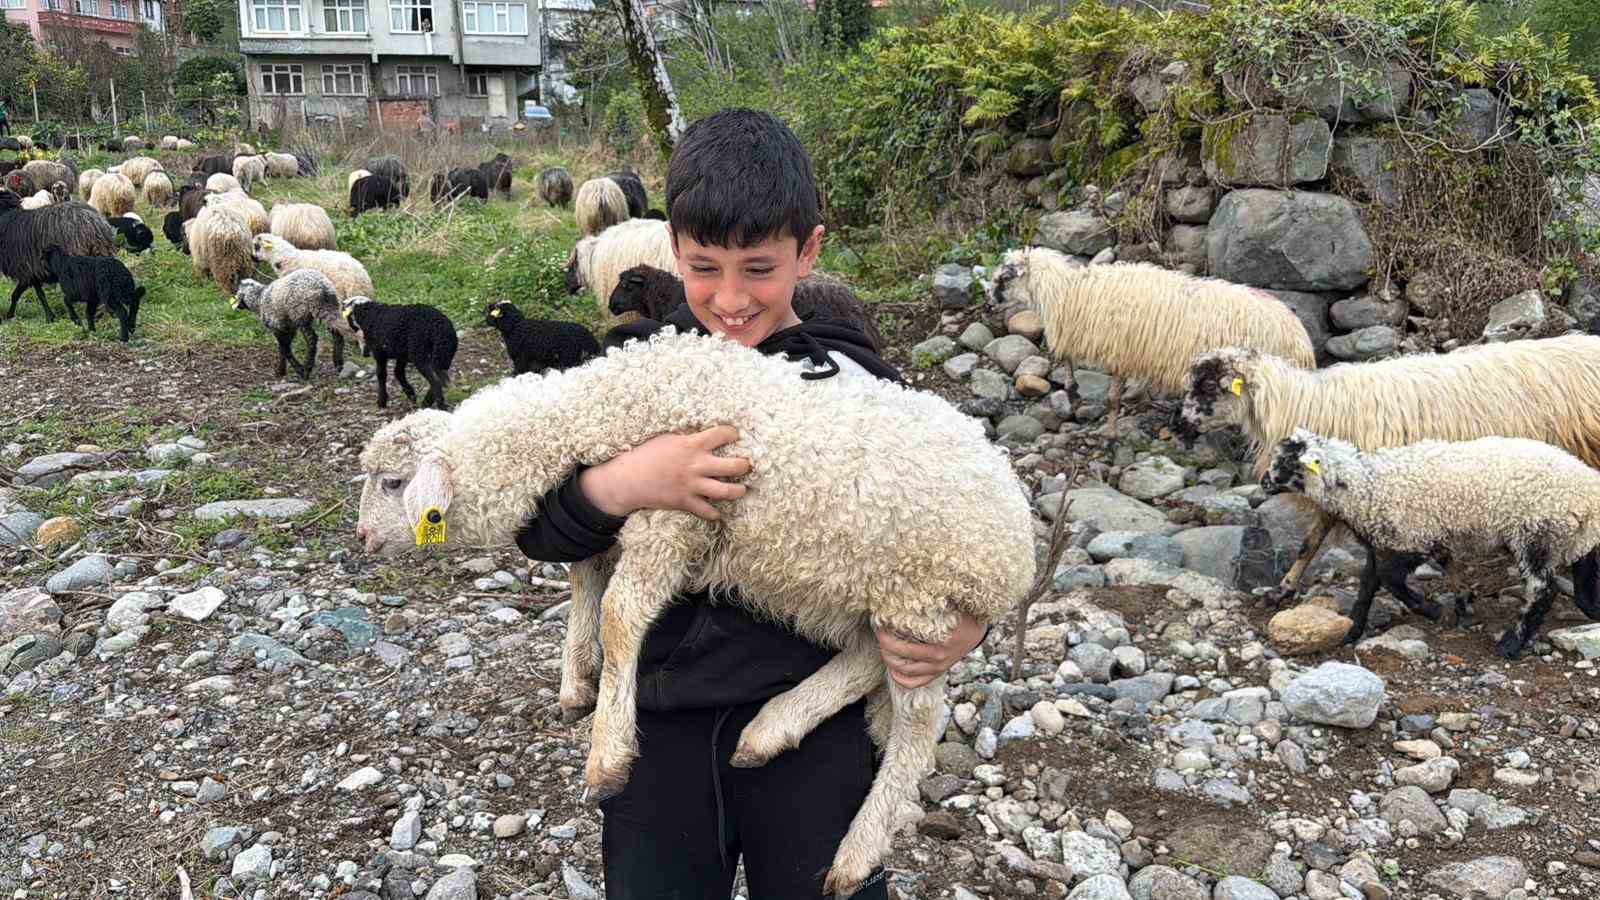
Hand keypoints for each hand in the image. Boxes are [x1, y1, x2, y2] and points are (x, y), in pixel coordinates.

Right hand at [578, 425, 750, 520]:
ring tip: (741, 489)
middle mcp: (696, 465)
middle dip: (744, 466)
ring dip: (738, 490)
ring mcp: (692, 485)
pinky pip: (706, 511)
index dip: (733, 434)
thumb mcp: (667, 438)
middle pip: (733, 466)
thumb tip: (698, 430)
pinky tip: (718, 512)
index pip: (723, 434)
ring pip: (726, 491)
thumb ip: (686, 436)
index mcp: (692, 444)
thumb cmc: (645, 454)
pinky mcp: (685, 501)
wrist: (627, 479)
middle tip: (746, 465)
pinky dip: (714, 513)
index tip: (735, 436)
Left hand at [876, 612, 986, 688]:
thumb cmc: (961, 614)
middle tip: (879, 633)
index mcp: (940, 641)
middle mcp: (938, 657)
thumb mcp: (948, 604)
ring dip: (889, 660)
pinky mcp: (937, 673)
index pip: (905, 641)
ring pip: (905, 671)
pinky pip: (915, 683)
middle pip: (901, 657)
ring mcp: (938, 668)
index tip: (880, 622)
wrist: (977, 630)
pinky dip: (900, 678)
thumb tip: (903, 593)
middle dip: (885, 645)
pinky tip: (892, 668)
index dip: (887, 633)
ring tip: (883, 647)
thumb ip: (929, 603)